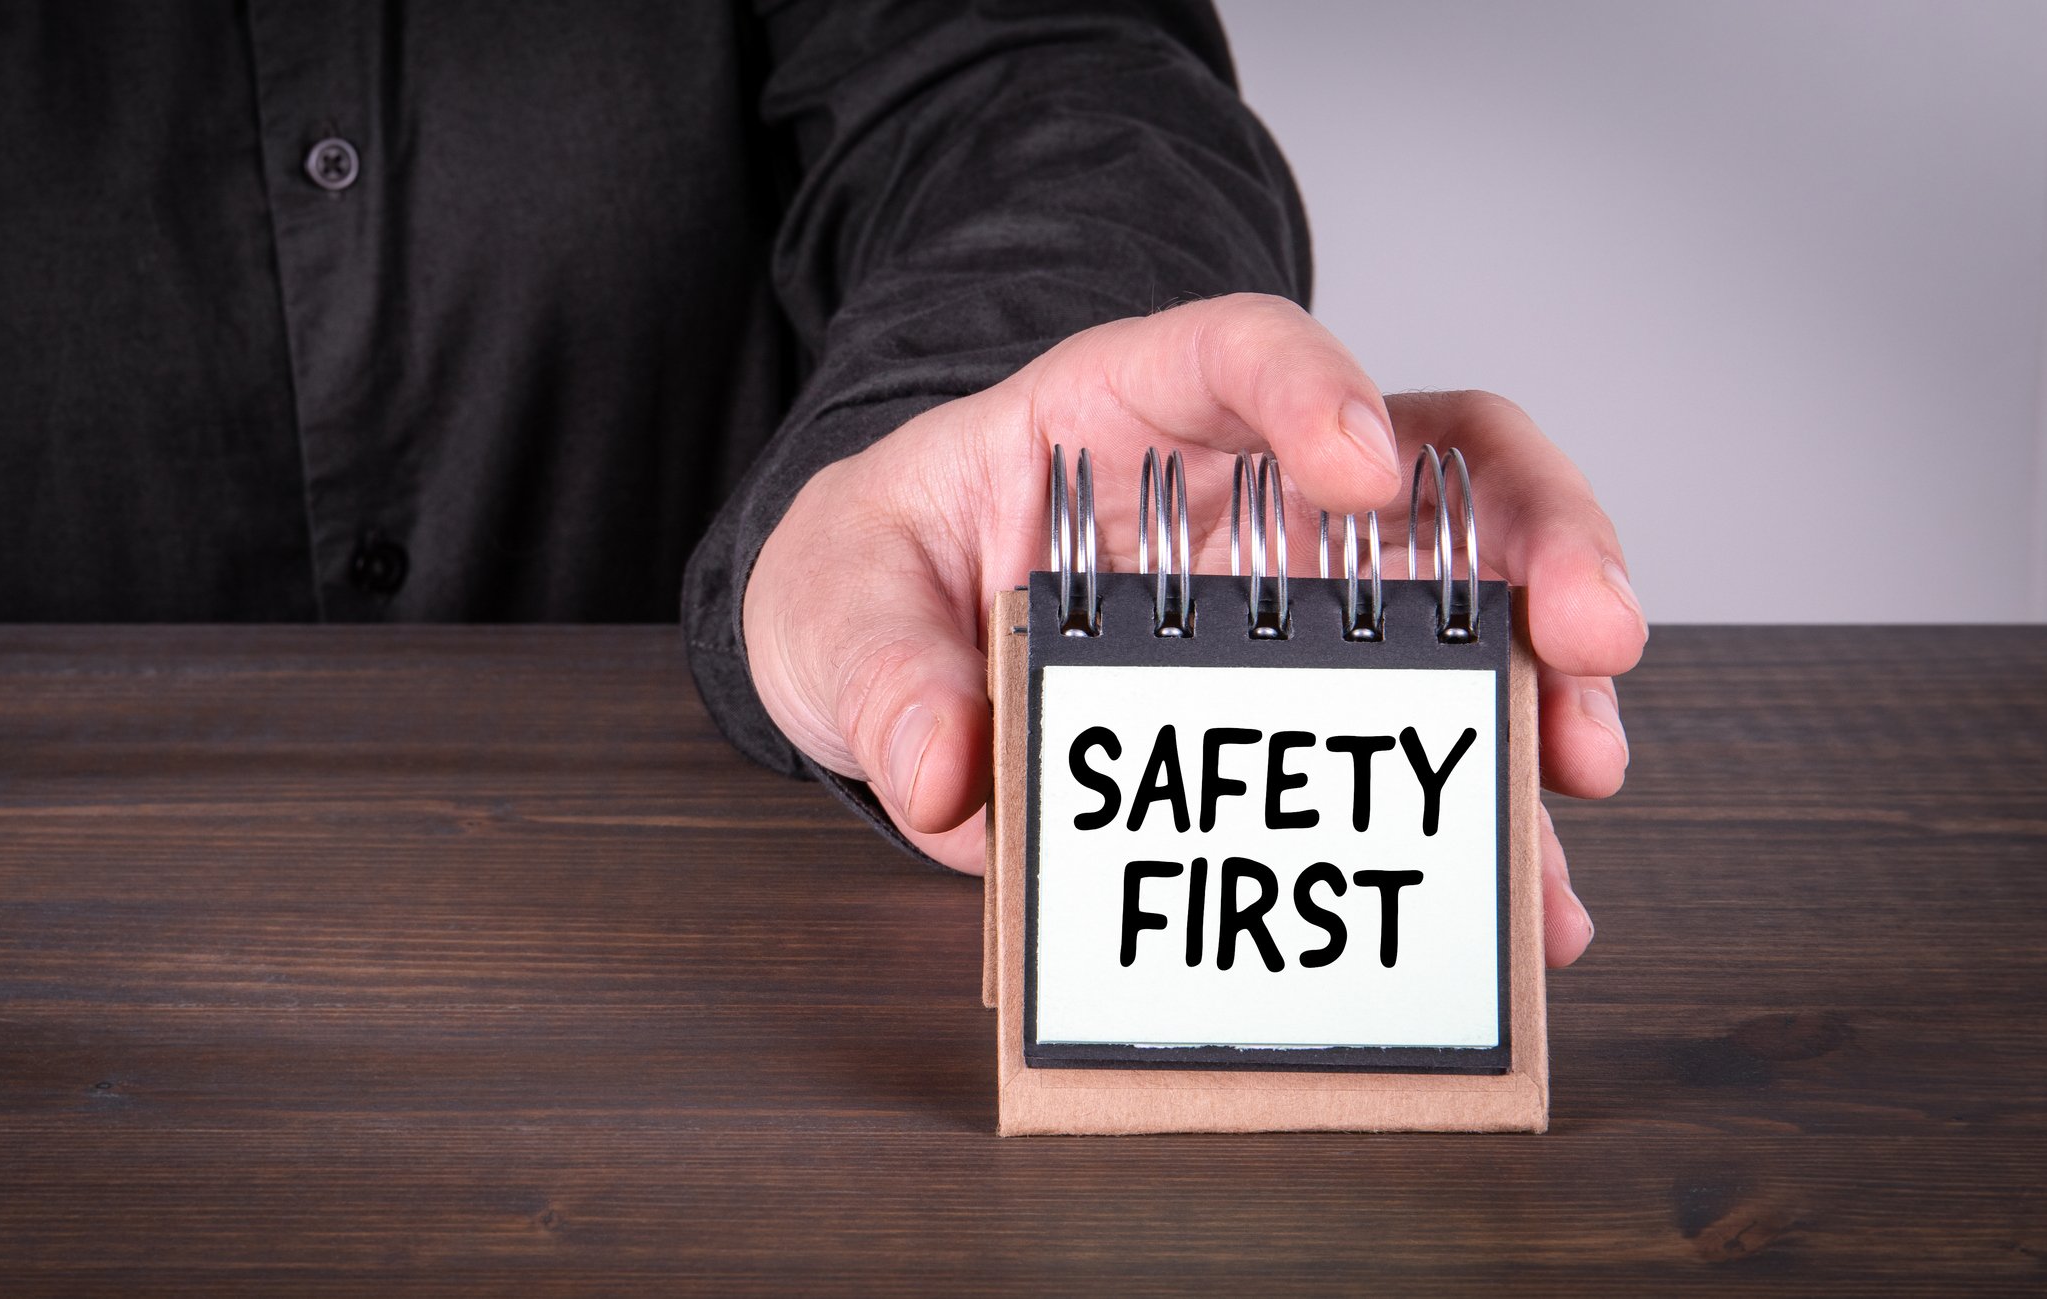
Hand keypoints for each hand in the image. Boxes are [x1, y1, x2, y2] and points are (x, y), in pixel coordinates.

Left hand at [743, 294, 1644, 966]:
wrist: (878, 648)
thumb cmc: (878, 580)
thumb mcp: (833, 608)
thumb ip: (879, 676)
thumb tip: (945, 773)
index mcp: (1120, 409)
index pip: (1241, 350)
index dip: (1317, 390)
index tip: (1366, 470)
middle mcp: (1245, 488)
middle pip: (1430, 458)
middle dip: (1533, 531)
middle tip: (1591, 625)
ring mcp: (1297, 592)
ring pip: (1469, 597)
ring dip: (1543, 680)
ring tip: (1578, 770)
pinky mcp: (1310, 700)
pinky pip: (1419, 736)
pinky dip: (1478, 804)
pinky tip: (1525, 886)